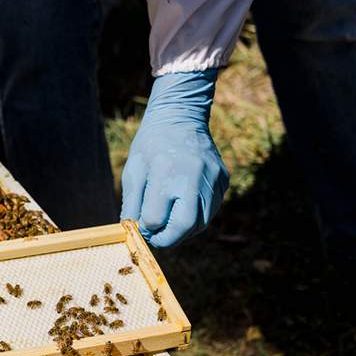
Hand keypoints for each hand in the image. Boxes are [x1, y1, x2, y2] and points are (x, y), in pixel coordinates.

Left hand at [120, 70, 228, 246]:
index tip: (141, 227)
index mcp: (166, 171)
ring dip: (184, 231)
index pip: (156, 218)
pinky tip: (183, 209)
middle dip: (168, 239)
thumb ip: (132, 203)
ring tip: (169, 225)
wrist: (181, 116)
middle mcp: (193, 175)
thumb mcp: (133, 170)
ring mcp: (213, 178)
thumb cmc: (151, 145)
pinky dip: (196, 217)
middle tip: (156, 239)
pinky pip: (211, 210)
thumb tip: (132, 232)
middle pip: (185, 225)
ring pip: (202, 222)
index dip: (146, 228)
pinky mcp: (224, 180)